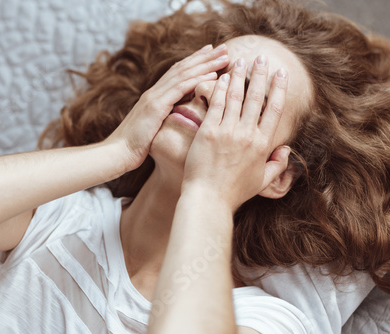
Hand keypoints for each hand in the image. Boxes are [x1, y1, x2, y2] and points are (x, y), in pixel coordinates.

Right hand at [105, 44, 230, 170]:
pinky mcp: (156, 106)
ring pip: (184, 74)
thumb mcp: (151, 130)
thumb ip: (163, 120)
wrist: (117, 153)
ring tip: (224, 55)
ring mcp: (154, 97)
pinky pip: (180, 88)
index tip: (210, 53)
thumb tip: (176, 119)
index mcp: (154, 97)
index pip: (177, 73)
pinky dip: (198, 79)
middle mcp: (154, 92)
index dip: (194, 61)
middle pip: (182, 68)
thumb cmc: (134, 147)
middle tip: (223, 47)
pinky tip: (213, 74)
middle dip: (204, 57)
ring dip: (206, 63)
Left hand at [182, 55, 290, 212]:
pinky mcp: (208, 132)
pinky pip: (216, 105)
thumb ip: (278, 165)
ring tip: (242, 61)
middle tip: (261, 58)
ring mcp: (227, 132)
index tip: (281, 73)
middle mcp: (247, 134)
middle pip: (257, 97)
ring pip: (236, 97)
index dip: (279, 89)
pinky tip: (223, 77)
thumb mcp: (263, 181)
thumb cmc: (234, 192)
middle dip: (260, 74)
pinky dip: (221, 89)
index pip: (274, 109)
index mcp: (263, 144)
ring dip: (240, 76)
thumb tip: (287, 150)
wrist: (208, 198)